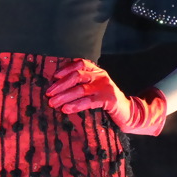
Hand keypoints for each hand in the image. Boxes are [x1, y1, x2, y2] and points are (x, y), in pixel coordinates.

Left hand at [45, 58, 168, 135]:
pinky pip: (89, 101)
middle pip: (77, 76)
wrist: (127, 112)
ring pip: (81, 89)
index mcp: (96, 71)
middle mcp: (101, 75)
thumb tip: (56, 88)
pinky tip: (66, 109)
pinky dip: (76, 105)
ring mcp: (105, 86)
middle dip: (61, 85)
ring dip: (64, 96)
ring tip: (53, 104)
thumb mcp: (94, 89)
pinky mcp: (109, 99)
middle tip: (49, 94)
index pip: (79, 63)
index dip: (65, 69)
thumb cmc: (105, 101)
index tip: (54, 77)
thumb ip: (81, 85)